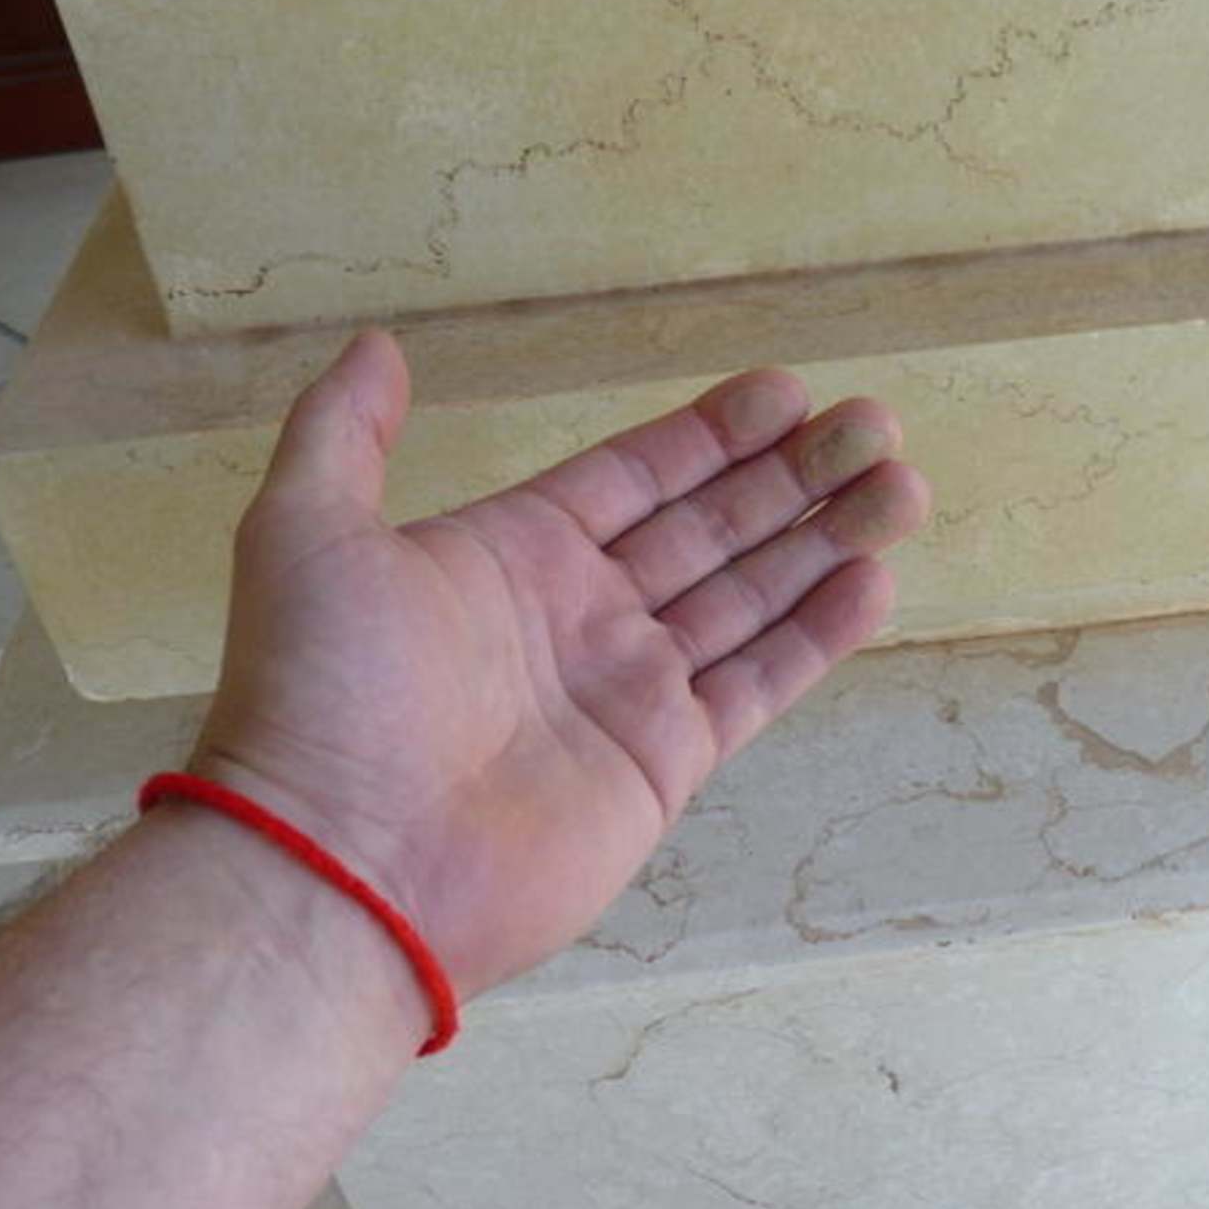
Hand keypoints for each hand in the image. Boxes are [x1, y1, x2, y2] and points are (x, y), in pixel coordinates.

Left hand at [189, 330, 928, 997]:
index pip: (639, 475)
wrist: (341, 865)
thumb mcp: (305, 533)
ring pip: (752, 596)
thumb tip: (379, 344)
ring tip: (903, 484)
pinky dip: (817, 634)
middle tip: (877, 425)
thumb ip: (344, 433)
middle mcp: (584, 614)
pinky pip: (757, 683)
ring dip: (827, 540)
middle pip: (714, 526)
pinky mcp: (665, 763)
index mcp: (515, 553)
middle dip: (797, 475)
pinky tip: (873, 580)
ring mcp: (629, 689)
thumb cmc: (322, 693)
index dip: (715, 434)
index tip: (790, 392)